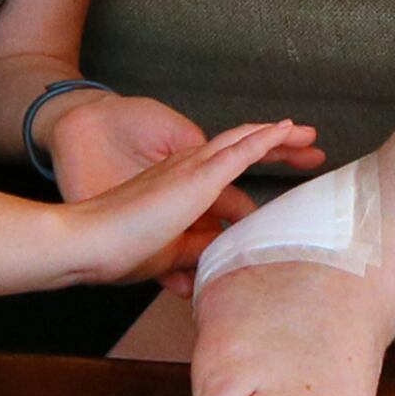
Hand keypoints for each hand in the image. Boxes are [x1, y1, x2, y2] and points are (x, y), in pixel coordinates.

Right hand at [66, 119, 317, 286]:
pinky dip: (264, 139)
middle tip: (307, 150)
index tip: (272, 197)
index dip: (248, 185)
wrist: (87, 242)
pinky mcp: (196, 177)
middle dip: (271, 150)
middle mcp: (185, 172)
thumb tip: (217, 265)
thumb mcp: (167, 257)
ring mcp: (190, 170)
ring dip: (275, 138)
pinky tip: (285, 130)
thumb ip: (193, 256)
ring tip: (306, 135)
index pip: (221, 182)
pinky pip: (239, 150)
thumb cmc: (116, 251)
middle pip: (237, 151)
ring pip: (242, 143)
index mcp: (178, 192)